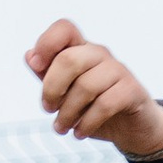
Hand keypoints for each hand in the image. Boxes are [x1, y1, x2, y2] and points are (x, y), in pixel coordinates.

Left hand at [24, 21, 162, 162]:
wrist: (132, 128)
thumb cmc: (94, 107)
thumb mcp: (65, 92)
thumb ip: (47, 74)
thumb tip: (30, 56)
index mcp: (82, 50)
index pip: (64, 28)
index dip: (46, 43)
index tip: (37, 67)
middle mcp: (100, 54)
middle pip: (69, 59)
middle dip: (51, 89)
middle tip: (48, 109)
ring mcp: (119, 71)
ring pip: (86, 86)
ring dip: (68, 113)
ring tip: (63, 128)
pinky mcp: (132, 90)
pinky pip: (105, 104)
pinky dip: (87, 123)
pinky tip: (80, 133)